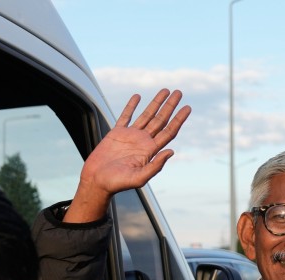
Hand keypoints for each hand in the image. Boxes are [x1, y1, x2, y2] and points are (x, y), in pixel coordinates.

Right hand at [66, 89, 191, 222]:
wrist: (97, 180)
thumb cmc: (118, 183)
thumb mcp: (139, 178)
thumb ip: (155, 166)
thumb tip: (171, 151)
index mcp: (150, 151)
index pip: (169, 132)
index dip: (178, 120)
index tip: (187, 107)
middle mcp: (143, 141)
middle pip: (161, 120)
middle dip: (170, 106)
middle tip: (179, 92)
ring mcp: (130, 136)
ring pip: (147, 115)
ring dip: (156, 102)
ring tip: (166, 90)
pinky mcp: (116, 133)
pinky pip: (126, 116)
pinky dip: (131, 106)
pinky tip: (138, 96)